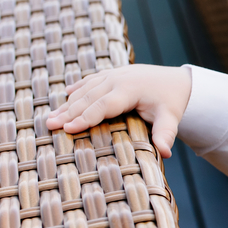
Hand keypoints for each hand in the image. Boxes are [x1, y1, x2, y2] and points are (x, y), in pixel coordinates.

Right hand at [45, 64, 191, 157]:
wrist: (177, 81)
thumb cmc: (172, 102)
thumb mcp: (171, 118)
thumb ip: (166, 134)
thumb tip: (165, 153)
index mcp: (130, 90)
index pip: (103, 105)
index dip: (85, 117)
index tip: (68, 128)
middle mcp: (118, 79)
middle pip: (88, 97)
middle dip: (68, 112)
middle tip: (49, 125)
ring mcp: (113, 74)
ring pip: (85, 89)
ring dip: (67, 103)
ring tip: (51, 117)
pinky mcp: (111, 74)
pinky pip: (90, 81)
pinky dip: (77, 89)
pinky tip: (65, 96)